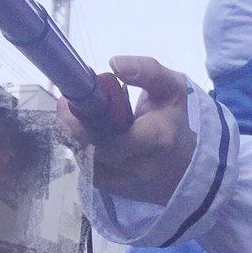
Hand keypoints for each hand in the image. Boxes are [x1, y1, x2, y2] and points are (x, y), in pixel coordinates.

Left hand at [57, 57, 195, 205]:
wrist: (182, 168)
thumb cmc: (173, 122)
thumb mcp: (172, 89)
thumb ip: (149, 71)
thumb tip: (114, 63)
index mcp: (158, 139)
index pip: (111, 135)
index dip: (83, 118)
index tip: (72, 97)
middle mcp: (139, 166)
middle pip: (89, 146)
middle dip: (71, 122)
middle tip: (68, 103)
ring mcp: (122, 182)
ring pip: (81, 155)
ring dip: (73, 133)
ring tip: (84, 117)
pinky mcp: (108, 189)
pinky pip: (83, 164)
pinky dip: (80, 146)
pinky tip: (91, 134)